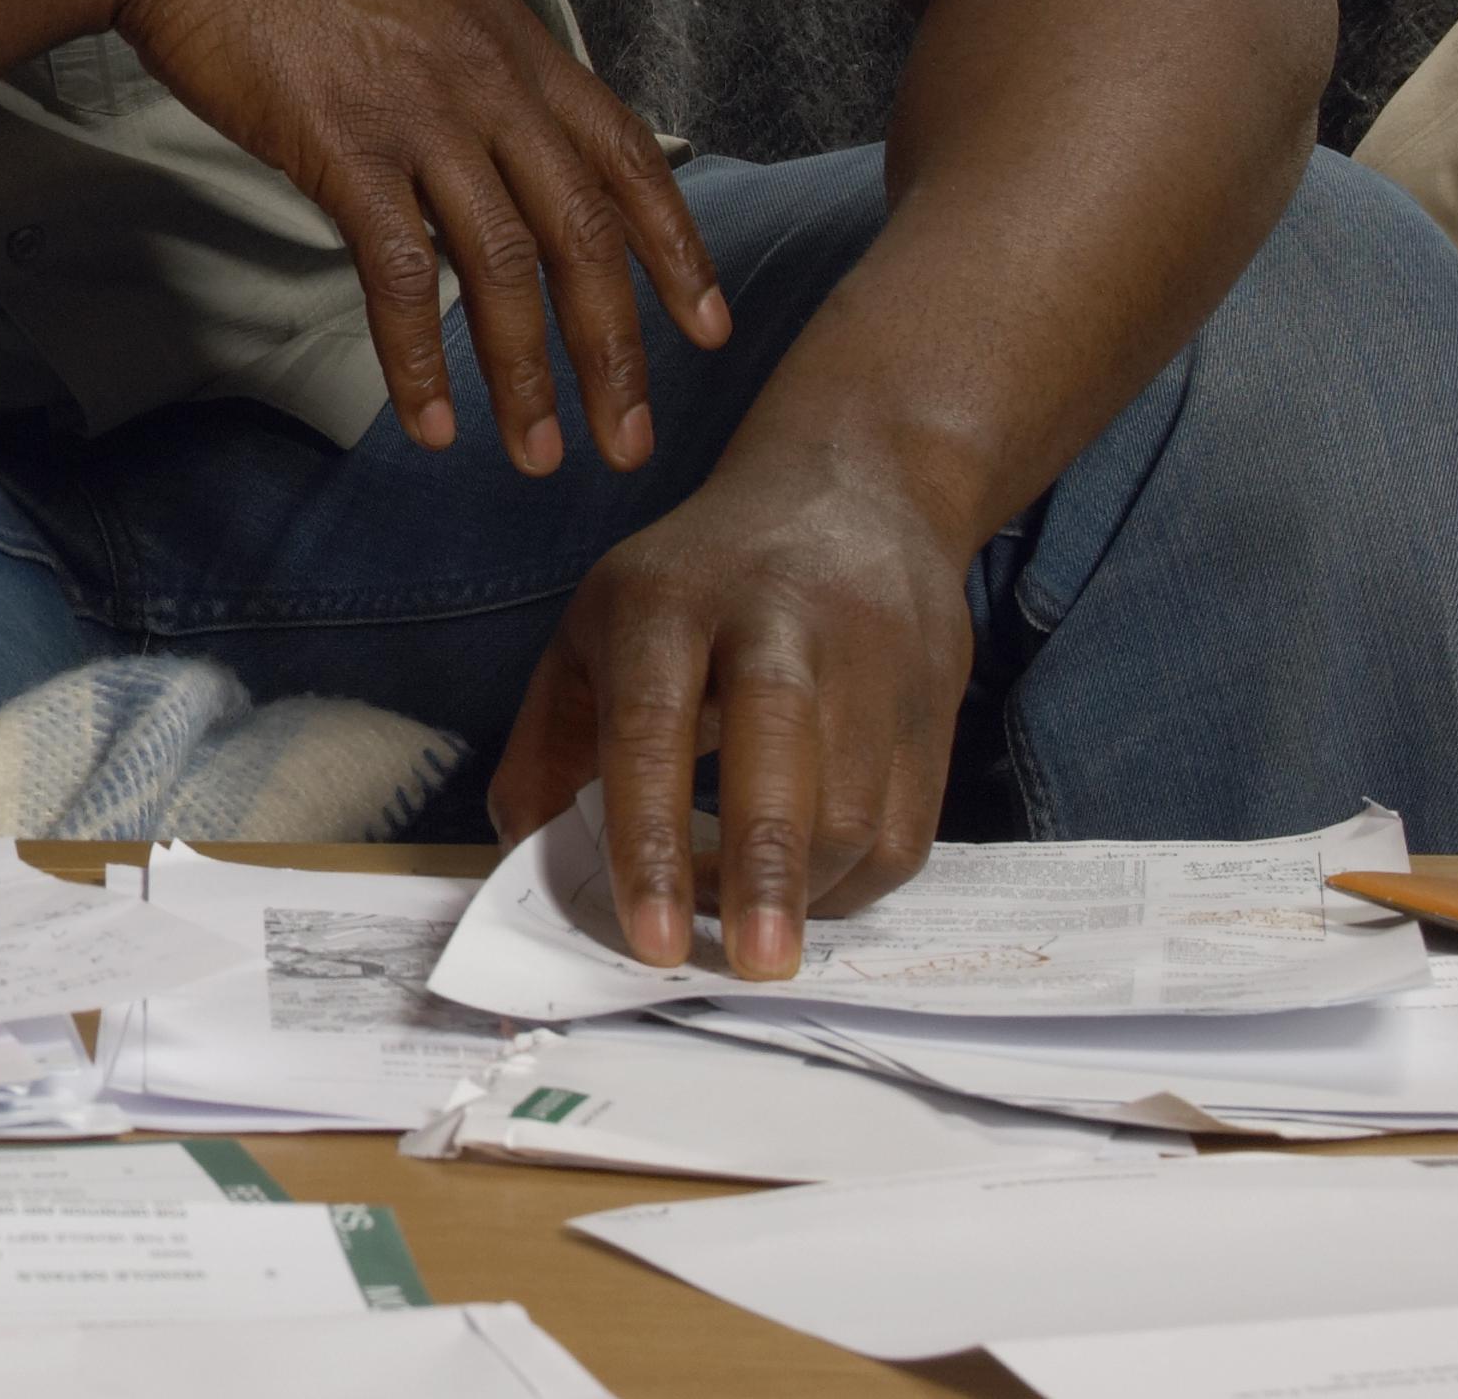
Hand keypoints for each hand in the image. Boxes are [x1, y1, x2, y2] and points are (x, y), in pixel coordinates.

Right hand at [85, 0, 728, 472]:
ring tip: (537, 457)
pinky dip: (420, 360)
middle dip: (617, 349)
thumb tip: (481, 126)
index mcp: (510, 36)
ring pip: (506, 269)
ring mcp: (420, 113)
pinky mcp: (343, 147)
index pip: (626, 154)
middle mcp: (487, 77)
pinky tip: (430, 420)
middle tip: (630, 442)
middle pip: (583, 233)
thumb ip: (462, 53)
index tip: (706, 327)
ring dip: (528, 378)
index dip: (676, 247)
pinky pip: (402, 276)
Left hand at [485, 448, 973, 975]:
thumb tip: (522, 856)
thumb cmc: (697, 581)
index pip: (651, 728)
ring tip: (757, 937)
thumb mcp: (596, 627)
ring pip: (857, 806)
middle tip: (750, 968)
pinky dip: (858, 884)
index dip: (649, 839)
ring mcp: (870, 657)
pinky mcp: (934, 698)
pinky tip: (810, 896)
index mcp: (666, 601)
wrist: (853, 490)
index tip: (651, 939)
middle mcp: (777, 621)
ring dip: (808, 895)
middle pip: (779, 759)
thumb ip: (548, 742)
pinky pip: (909, 824)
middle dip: (764, 875)